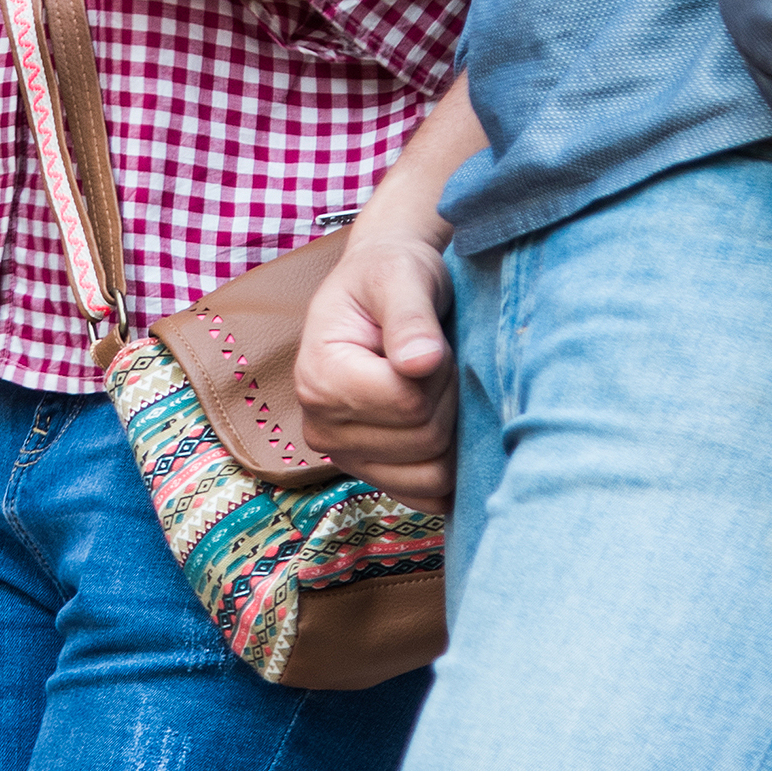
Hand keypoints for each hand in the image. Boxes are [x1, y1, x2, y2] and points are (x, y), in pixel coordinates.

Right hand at [291, 221, 459, 510]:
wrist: (382, 288)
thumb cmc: (391, 275)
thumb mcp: (401, 276)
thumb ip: (410, 317)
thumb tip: (421, 364)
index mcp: (320, 378)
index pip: (408, 404)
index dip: (439, 371)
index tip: (429, 340)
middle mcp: (321, 428)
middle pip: (424, 440)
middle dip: (448, 397)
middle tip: (435, 358)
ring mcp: (345, 458)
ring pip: (432, 473)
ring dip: (452, 429)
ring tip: (433, 386)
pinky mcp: (372, 474)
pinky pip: (428, 495)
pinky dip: (448, 465)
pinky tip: (443, 422)